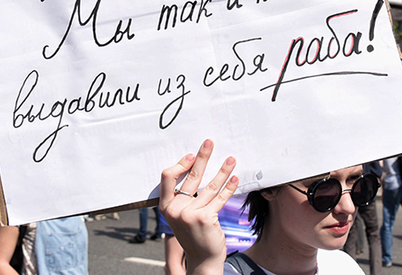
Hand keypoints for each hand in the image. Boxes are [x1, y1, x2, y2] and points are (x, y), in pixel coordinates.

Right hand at [159, 139, 237, 272]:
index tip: (191, 156)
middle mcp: (176, 210)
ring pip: (210, 186)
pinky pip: (220, 198)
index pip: (167, 177)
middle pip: (191, 176)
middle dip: (202, 157)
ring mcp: (191, 214)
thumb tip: (194, 168)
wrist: (202, 259)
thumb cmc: (193, 234)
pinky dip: (229, 187)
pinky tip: (235, 178)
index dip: (180, 164)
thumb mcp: (180, 215)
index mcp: (166, 206)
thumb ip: (183, 197)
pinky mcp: (206, 218)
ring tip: (231, 159)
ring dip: (223, 170)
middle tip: (210, 142)